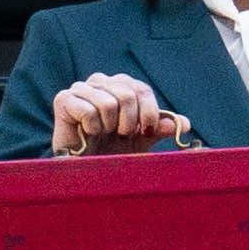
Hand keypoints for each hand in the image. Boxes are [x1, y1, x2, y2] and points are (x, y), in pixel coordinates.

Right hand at [47, 71, 189, 152]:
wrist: (85, 168)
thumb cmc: (113, 151)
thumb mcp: (142, 140)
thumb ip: (161, 128)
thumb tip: (184, 124)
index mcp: (121, 84)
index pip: (142, 90)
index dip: (148, 114)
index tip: (145, 132)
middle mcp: (101, 81)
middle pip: (128, 94)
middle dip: (129, 123)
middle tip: (120, 135)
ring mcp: (81, 88)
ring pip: (109, 103)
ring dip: (110, 127)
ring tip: (103, 134)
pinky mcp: (63, 99)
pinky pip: (88, 111)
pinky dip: (92, 128)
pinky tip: (87, 133)